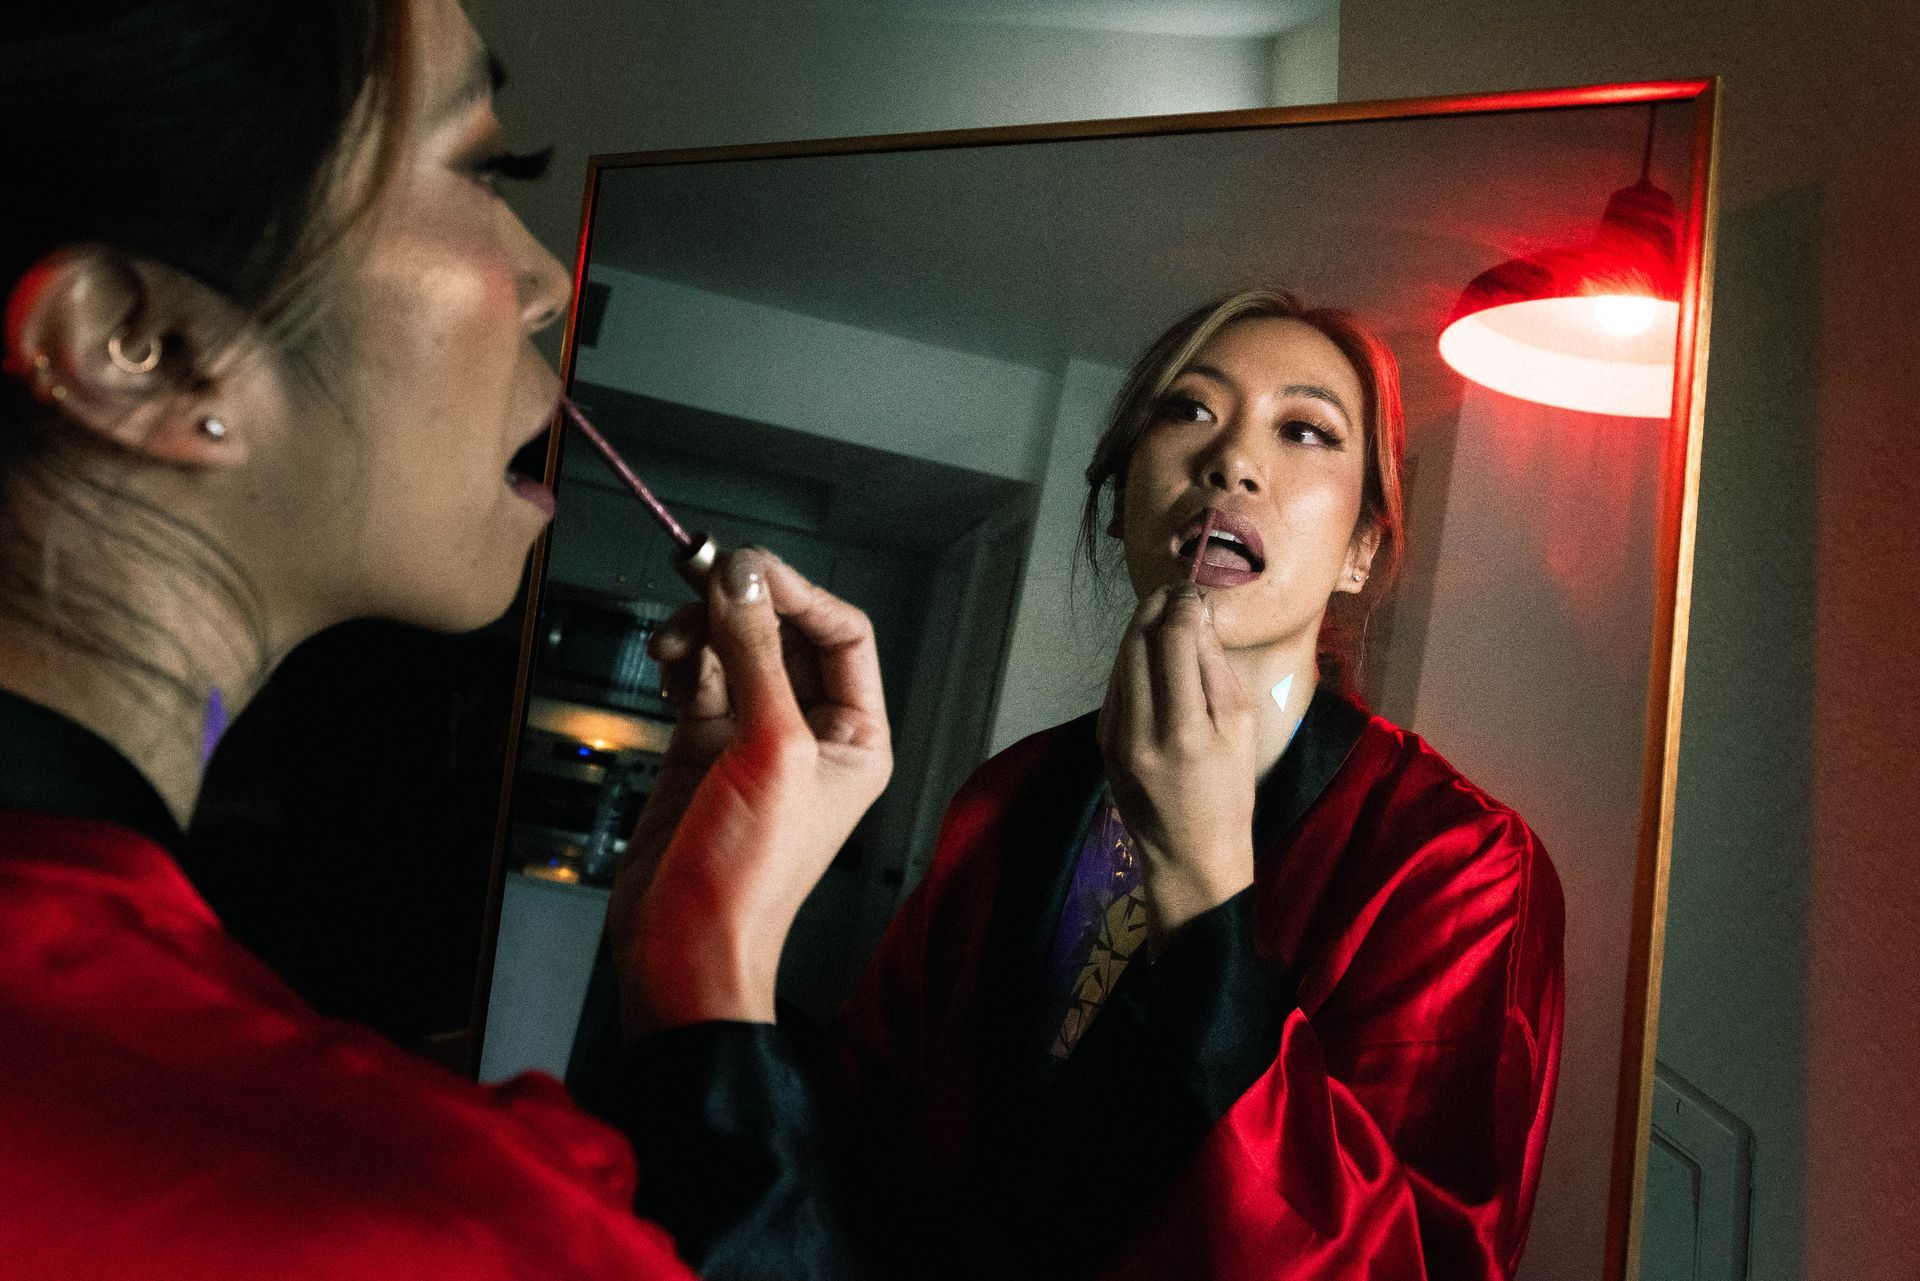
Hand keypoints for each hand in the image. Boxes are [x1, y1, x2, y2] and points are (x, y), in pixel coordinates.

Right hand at [609, 549, 891, 1036]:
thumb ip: (753, 655)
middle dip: (741, 605)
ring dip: (700, 631)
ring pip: (733, 650)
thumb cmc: (749, 875)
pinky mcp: (703, 747)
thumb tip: (741, 579)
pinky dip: (679, 660)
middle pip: (783, 634)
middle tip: (698, 575)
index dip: (797, 593)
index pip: (842, 634)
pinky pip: (697, 678)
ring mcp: (754, 738)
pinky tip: (666, 663)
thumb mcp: (767, 750)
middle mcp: (811, 732)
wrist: (683, 942)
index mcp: (857, 736)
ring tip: (671, 641)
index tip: (748, 567)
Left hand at [1098, 585, 1257, 950]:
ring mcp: (1113, 736)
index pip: (1173, 642)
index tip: (1196, 593)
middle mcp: (1140, 730)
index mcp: (1185, 730)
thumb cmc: (1229, 793)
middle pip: (1137, 642)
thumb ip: (1214, 670)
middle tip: (1177, 592)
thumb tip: (1196, 618)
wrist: (1188, 854)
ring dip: (1141, 628)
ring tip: (1166, 612)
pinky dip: (1132, 659)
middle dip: (1156, 608)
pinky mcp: (1102, 740)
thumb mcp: (1239, 729)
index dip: (1183, 606)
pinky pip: (1115, 684)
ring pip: (1120, 660)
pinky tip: (1151, 651)